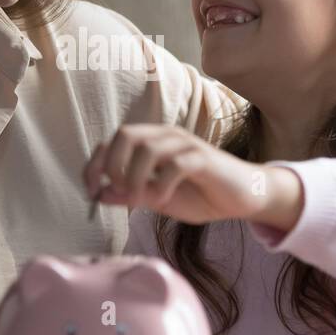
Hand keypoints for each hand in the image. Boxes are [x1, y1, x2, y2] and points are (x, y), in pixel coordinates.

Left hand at [83, 124, 302, 228]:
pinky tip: (163, 200)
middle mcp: (167, 136)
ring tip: (138, 200)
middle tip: (116, 191)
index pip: (113, 140)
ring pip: (148, 147)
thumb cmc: (201, 195)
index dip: (96, 163)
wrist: (244, 198)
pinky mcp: (203, 159)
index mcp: (152, 142)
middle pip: (126, 134)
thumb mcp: (158, 198)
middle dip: (113, 164)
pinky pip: (175, 164)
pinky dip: (162, 184)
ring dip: (134, 177)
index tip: (91, 190)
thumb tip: (99, 194)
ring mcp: (186, 145)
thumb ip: (131, 194)